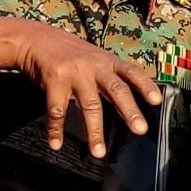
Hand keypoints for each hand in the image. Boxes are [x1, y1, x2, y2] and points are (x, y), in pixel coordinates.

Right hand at [13, 22, 162, 158]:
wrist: (34, 38)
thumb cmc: (67, 52)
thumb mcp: (93, 58)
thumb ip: (109, 76)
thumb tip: (130, 103)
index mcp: (106, 61)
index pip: (131, 71)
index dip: (145, 85)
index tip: (157, 100)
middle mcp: (93, 66)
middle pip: (116, 89)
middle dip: (129, 110)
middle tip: (139, 129)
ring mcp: (74, 73)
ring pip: (89, 105)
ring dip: (94, 131)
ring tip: (97, 152)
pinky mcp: (54, 80)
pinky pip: (57, 109)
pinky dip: (56, 129)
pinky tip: (56, 143)